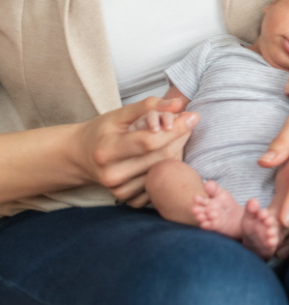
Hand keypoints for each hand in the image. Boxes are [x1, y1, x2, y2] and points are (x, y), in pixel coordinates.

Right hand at [74, 96, 197, 205]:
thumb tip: (178, 103)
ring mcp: (119, 191)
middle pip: (160, 156)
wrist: (80, 157)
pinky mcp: (128, 200)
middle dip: (180, 137)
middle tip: (187, 123)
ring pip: (164, 171)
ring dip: (177, 152)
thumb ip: (149, 106)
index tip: (193, 116)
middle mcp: (112, 174)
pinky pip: (160, 184)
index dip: (175, 128)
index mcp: (107, 150)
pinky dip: (168, 169)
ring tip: (173, 138)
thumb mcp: (120, 114)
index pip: (149, 141)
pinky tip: (163, 156)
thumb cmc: (102, 131)